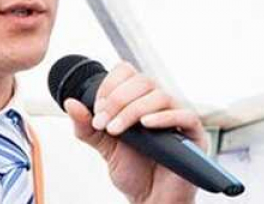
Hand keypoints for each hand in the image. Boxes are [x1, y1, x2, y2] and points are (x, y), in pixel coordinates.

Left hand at [64, 61, 206, 203]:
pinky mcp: (193, 133)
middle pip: (142, 80)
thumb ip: (86, 125)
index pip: (126, 71)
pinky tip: (145, 126)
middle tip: (104, 123)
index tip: (98, 110)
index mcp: (137, 98)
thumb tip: (70, 103)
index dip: (109, 85)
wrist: (148, 198)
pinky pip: (185, 115)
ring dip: (132, 111)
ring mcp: (177, 116)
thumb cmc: (131, 170)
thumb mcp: (102, 144)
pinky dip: (163, 117)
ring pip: (159, 95)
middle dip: (117, 100)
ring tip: (117, 131)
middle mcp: (158, 103)